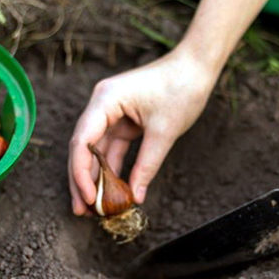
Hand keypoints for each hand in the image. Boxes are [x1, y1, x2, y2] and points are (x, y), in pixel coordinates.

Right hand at [68, 48, 217, 215]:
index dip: (81, 173)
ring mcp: (111, 113)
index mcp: (105, 99)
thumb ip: (147, 165)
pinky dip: (112, 169)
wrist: (197, 67)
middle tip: (82, 211)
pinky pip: (112, 148)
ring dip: (96, 178)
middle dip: (82, 180)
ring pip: (96, 151)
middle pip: (83, 148)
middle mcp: (101, 105)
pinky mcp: (123, 120)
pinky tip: (111, 191)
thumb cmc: (181, 89)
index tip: (87, 199)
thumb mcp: (164, 132)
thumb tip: (135, 196)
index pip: (82, 141)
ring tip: (94, 208)